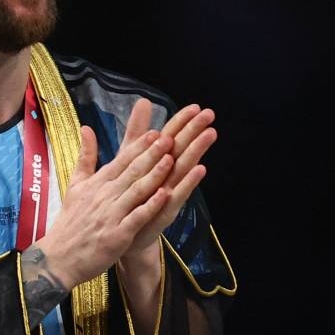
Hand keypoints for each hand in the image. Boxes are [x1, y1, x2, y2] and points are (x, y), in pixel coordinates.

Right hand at [34, 120, 175, 288]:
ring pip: (136, 190)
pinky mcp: (117, 235)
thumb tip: (86, 127)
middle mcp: (105, 195)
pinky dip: (151, 205)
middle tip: (169, 137)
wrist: (58, 258)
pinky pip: (137, 217)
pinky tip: (165, 194)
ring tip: (170, 159)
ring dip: (154, 174)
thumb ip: (85, 156)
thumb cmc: (71, 221)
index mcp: (97, 183)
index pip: (121, 160)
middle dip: (151, 153)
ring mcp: (112, 215)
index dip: (139, 146)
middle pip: (132, 171)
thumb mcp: (75, 184)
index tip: (156, 132)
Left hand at [120, 99, 216, 254]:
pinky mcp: (166, 210)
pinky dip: (189, 181)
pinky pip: (179, 194)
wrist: (124, 233)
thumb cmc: (129, 192)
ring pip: (184, 167)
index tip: (197, 106)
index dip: (182, 121)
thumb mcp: (128, 157)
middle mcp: (166, 174)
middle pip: (181, 147)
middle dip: (195, 130)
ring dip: (197, 151)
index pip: (171, 135)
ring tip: (210, 134)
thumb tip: (143, 101)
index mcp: (156, 160)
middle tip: (210, 114)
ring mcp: (168, 191)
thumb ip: (137, 131)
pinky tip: (201, 169)